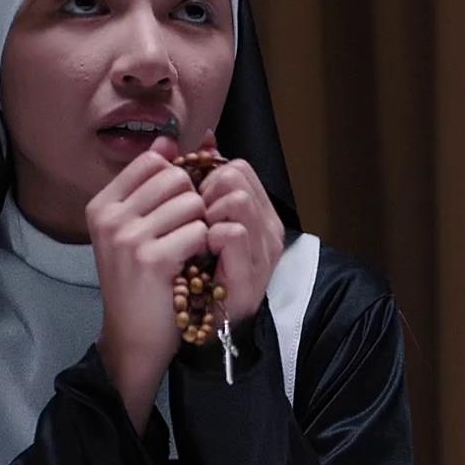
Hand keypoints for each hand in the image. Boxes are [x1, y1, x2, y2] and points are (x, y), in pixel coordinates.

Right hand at [86, 135, 209, 430]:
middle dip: (193, 204)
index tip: (178, 211)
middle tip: (188, 235)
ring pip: (191, 203)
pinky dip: (205, 247)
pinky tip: (194, 265)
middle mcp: (109, 217)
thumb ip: (150, 185)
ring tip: (190, 252)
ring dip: (201, 227)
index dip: (178, 181)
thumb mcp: (136, 229)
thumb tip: (167, 140)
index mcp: (102, 205)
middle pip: (175, 178)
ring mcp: (127, 237)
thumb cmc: (141, 282)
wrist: (134, 338)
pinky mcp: (151, 258)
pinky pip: (198, 230)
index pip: (153, 162)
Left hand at [196, 132, 285, 327]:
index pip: (238, 167)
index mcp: (261, 214)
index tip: (195, 205)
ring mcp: (263, 251)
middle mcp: (270, 229)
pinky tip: (201, 253)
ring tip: (198, 238)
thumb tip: (204, 135)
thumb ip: (208, 182)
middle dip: (206, 193)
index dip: (208, 178)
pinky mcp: (251, 272)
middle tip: (194, 223)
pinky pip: (231, 232)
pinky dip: (210, 237)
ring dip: (207, 213)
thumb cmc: (199, 275)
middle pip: (236, 175)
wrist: (199, 329)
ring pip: (236, 197)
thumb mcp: (206, 223)